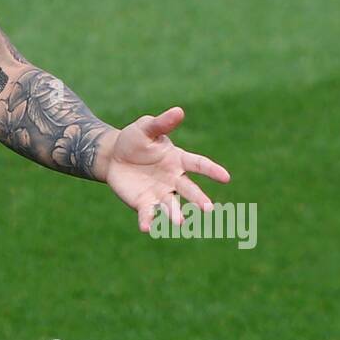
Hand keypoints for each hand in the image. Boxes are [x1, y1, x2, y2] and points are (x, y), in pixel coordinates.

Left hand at [100, 106, 230, 232]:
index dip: (212, 170)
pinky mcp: (144, 203)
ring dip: (176, 214)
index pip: (199, 164)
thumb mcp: (146, 128)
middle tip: (208, 209)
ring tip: (180, 223)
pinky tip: (146, 228)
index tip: (226, 177)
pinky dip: (148, 221)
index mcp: (178, 159)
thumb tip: (179, 111)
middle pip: (189, 189)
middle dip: (199, 199)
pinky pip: (148, 213)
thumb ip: (162, 123)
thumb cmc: (135, 140)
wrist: (113, 157)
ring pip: (171, 205)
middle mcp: (173, 179)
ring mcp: (160, 193)